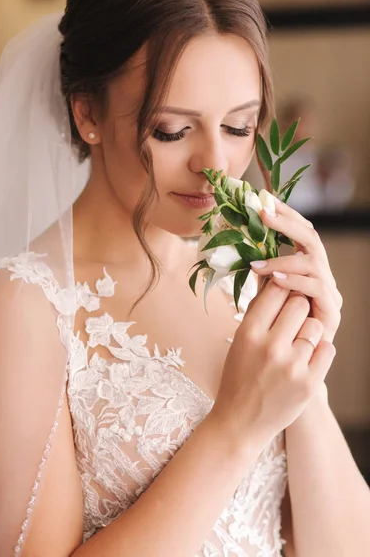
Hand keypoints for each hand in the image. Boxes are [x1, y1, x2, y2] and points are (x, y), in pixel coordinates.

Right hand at [211, 278, 335, 451]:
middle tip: (292, 317)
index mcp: (248, 333)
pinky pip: (328, 349)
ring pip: (316, 326)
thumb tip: (274, 277)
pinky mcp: (310, 383)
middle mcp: (270, 347)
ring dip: (309, 330)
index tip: (284, 288)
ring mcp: (292, 366)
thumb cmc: (239, 375)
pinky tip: (306, 358)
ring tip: (297, 342)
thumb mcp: (240, 341)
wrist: (240, 422)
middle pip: (299, 303)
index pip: (275, 291)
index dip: (282, 286)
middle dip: (298, 306)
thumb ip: (258, 311)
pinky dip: (320, 350)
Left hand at [251, 200, 342, 342]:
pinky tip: (275, 279)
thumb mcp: (264, 294)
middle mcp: (321, 274)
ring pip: (313, 261)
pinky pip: (316, 287)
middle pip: (311, 238)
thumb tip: (237, 246)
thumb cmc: (275, 329)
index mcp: (306, 267)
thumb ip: (260, 272)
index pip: (300, 232)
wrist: (290, 367)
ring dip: (283, 258)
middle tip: (262, 213)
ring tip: (258, 264)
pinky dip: (294, 280)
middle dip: (287, 223)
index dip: (285, 214)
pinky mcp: (331, 310)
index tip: (264, 200)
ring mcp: (328, 291)